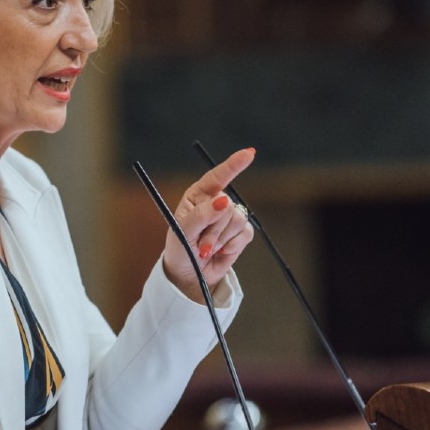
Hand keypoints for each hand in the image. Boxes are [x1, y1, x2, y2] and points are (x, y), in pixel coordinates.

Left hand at [161, 147, 254, 297]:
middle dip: (213, 228)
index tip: (249, 153)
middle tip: (199, 243)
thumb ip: (201, 216)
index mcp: (198, 196)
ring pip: (238, 219)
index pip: (218, 176)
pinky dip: (231, 246)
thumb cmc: (180, 249)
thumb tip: (223, 200)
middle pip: (227, 205)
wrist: (189, 275)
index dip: (234, 164)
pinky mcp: (240, 234)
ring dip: (220, 238)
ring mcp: (229, 218)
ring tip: (206, 248)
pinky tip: (220, 251)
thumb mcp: (182, 232)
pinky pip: (245, 233)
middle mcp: (215, 202)